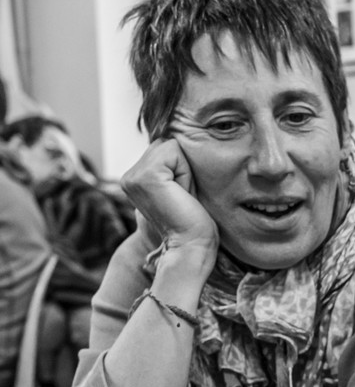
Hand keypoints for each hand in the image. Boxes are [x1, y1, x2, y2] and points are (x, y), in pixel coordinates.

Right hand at [121, 135, 217, 274]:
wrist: (192, 247)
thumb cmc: (194, 223)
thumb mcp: (180, 188)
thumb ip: (172, 167)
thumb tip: (178, 139)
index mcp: (134, 180)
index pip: (163, 149)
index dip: (181, 169)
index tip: (182, 196)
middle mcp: (128, 177)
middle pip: (165, 144)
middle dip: (182, 167)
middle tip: (184, 197)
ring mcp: (133, 177)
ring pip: (169, 146)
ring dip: (185, 170)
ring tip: (183, 196)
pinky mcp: (146, 176)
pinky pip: (174, 151)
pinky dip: (186, 172)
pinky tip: (183, 194)